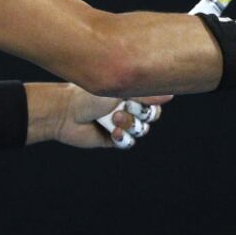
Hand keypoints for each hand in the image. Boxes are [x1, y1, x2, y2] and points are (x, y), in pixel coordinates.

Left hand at [53, 85, 170, 148]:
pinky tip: (113, 133)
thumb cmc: (88, 95)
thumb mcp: (118, 91)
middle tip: (124, 107)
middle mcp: (126, 107)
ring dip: (130, 125)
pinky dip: (123, 138)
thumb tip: (171, 96)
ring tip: (113, 119)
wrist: (65, 112)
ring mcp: (120, 123)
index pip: (153, 99)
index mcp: (128, 92)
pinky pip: (128, 143)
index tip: (140, 98)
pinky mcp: (112, 139)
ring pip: (140, 130)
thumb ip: (144, 94)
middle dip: (140, 113)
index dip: (152, 102)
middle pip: (151, 116)